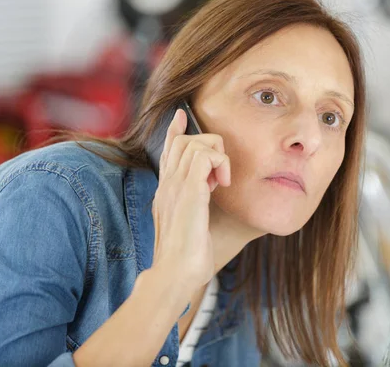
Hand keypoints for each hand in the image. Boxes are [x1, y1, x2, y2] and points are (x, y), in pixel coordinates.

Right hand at [150, 109, 230, 290]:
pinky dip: (220, 163)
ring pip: (196, 143)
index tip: (181, 116)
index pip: (169, 151)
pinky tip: (223, 184)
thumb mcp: (188, 224)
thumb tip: (206, 196)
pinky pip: (206, 156)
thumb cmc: (185, 257)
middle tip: (221, 175)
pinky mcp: (189, 191)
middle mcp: (168, 184)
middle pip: (183, 140)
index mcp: (166, 190)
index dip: (176, 131)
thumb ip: (192, 206)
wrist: (175, 274)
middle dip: (209, 144)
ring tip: (222, 182)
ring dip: (217, 156)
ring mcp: (176, 186)